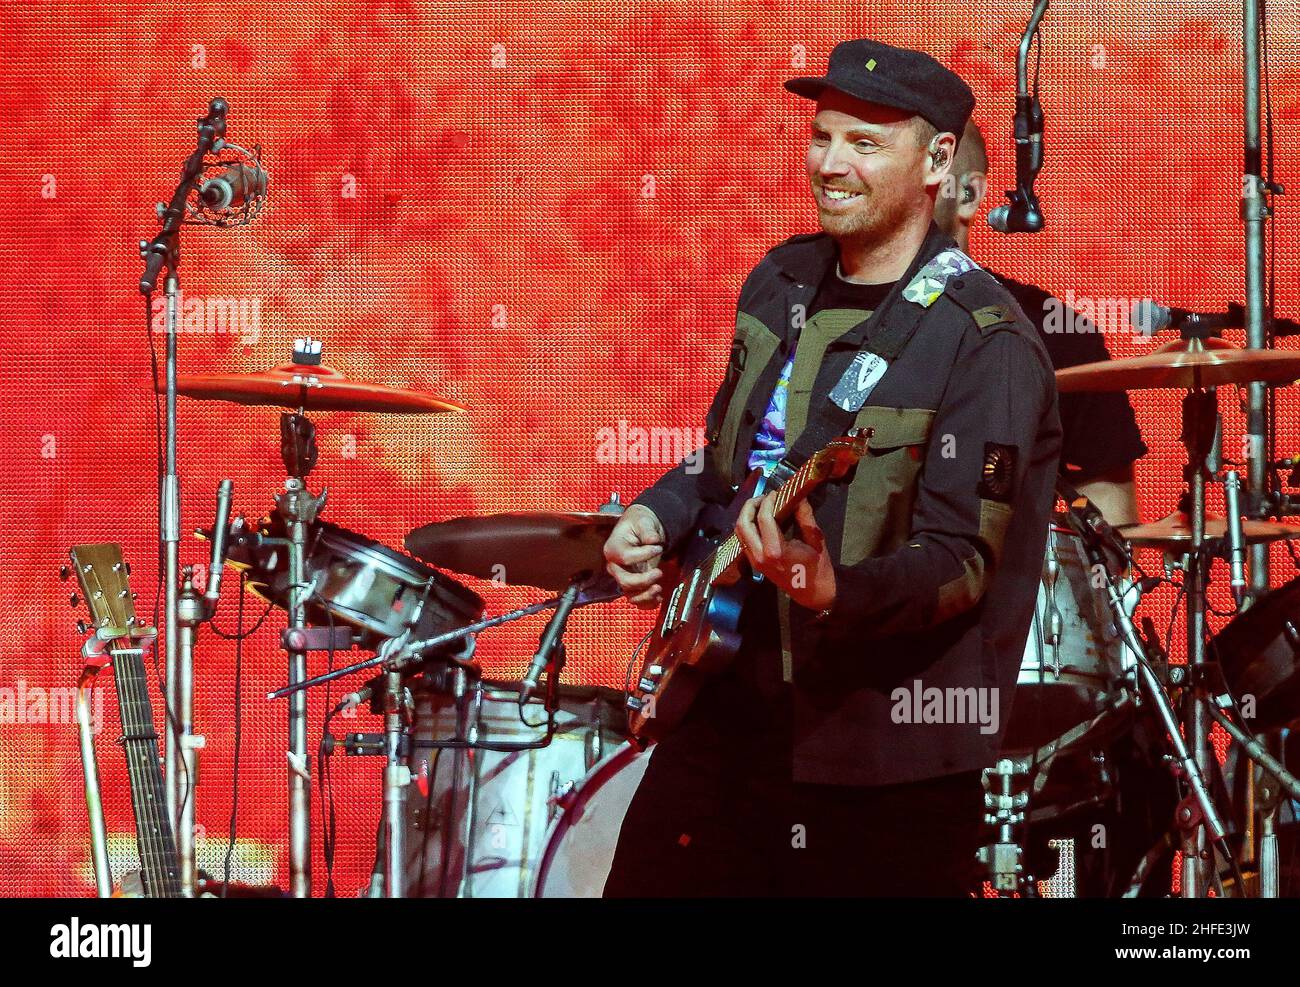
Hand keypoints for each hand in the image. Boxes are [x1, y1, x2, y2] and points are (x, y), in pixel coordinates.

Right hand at [603, 504, 667, 608]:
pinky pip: (637, 599)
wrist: (641, 529)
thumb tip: (653, 540)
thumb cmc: (639, 524)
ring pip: (630, 594)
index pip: (625, 557)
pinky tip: (659, 597)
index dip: (643, 554)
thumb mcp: (643, 521)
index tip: (658, 547)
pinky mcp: (632, 585)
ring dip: (645, 594)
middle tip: (659, 572)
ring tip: (659, 588)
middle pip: (625, 580)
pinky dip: (648, 602)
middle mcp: (615, 566)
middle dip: (643, 580)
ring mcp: (623, 577)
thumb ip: (647, 530)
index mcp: (613, 548)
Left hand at [734, 494, 835, 611]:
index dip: (768, 501)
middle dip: (751, 505)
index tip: (776, 493)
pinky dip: (748, 526)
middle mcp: (760, 556)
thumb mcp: (815, 540)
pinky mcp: (754, 562)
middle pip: (743, 524)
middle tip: (764, 497)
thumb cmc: (817, 567)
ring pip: (739, 532)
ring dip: (747, 515)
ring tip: (762, 505)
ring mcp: (754, 561)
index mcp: (776, 551)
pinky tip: (761, 519)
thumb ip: (805, 516)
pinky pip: (744, 540)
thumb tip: (797, 496)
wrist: (813, 592)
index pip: (764, 518)